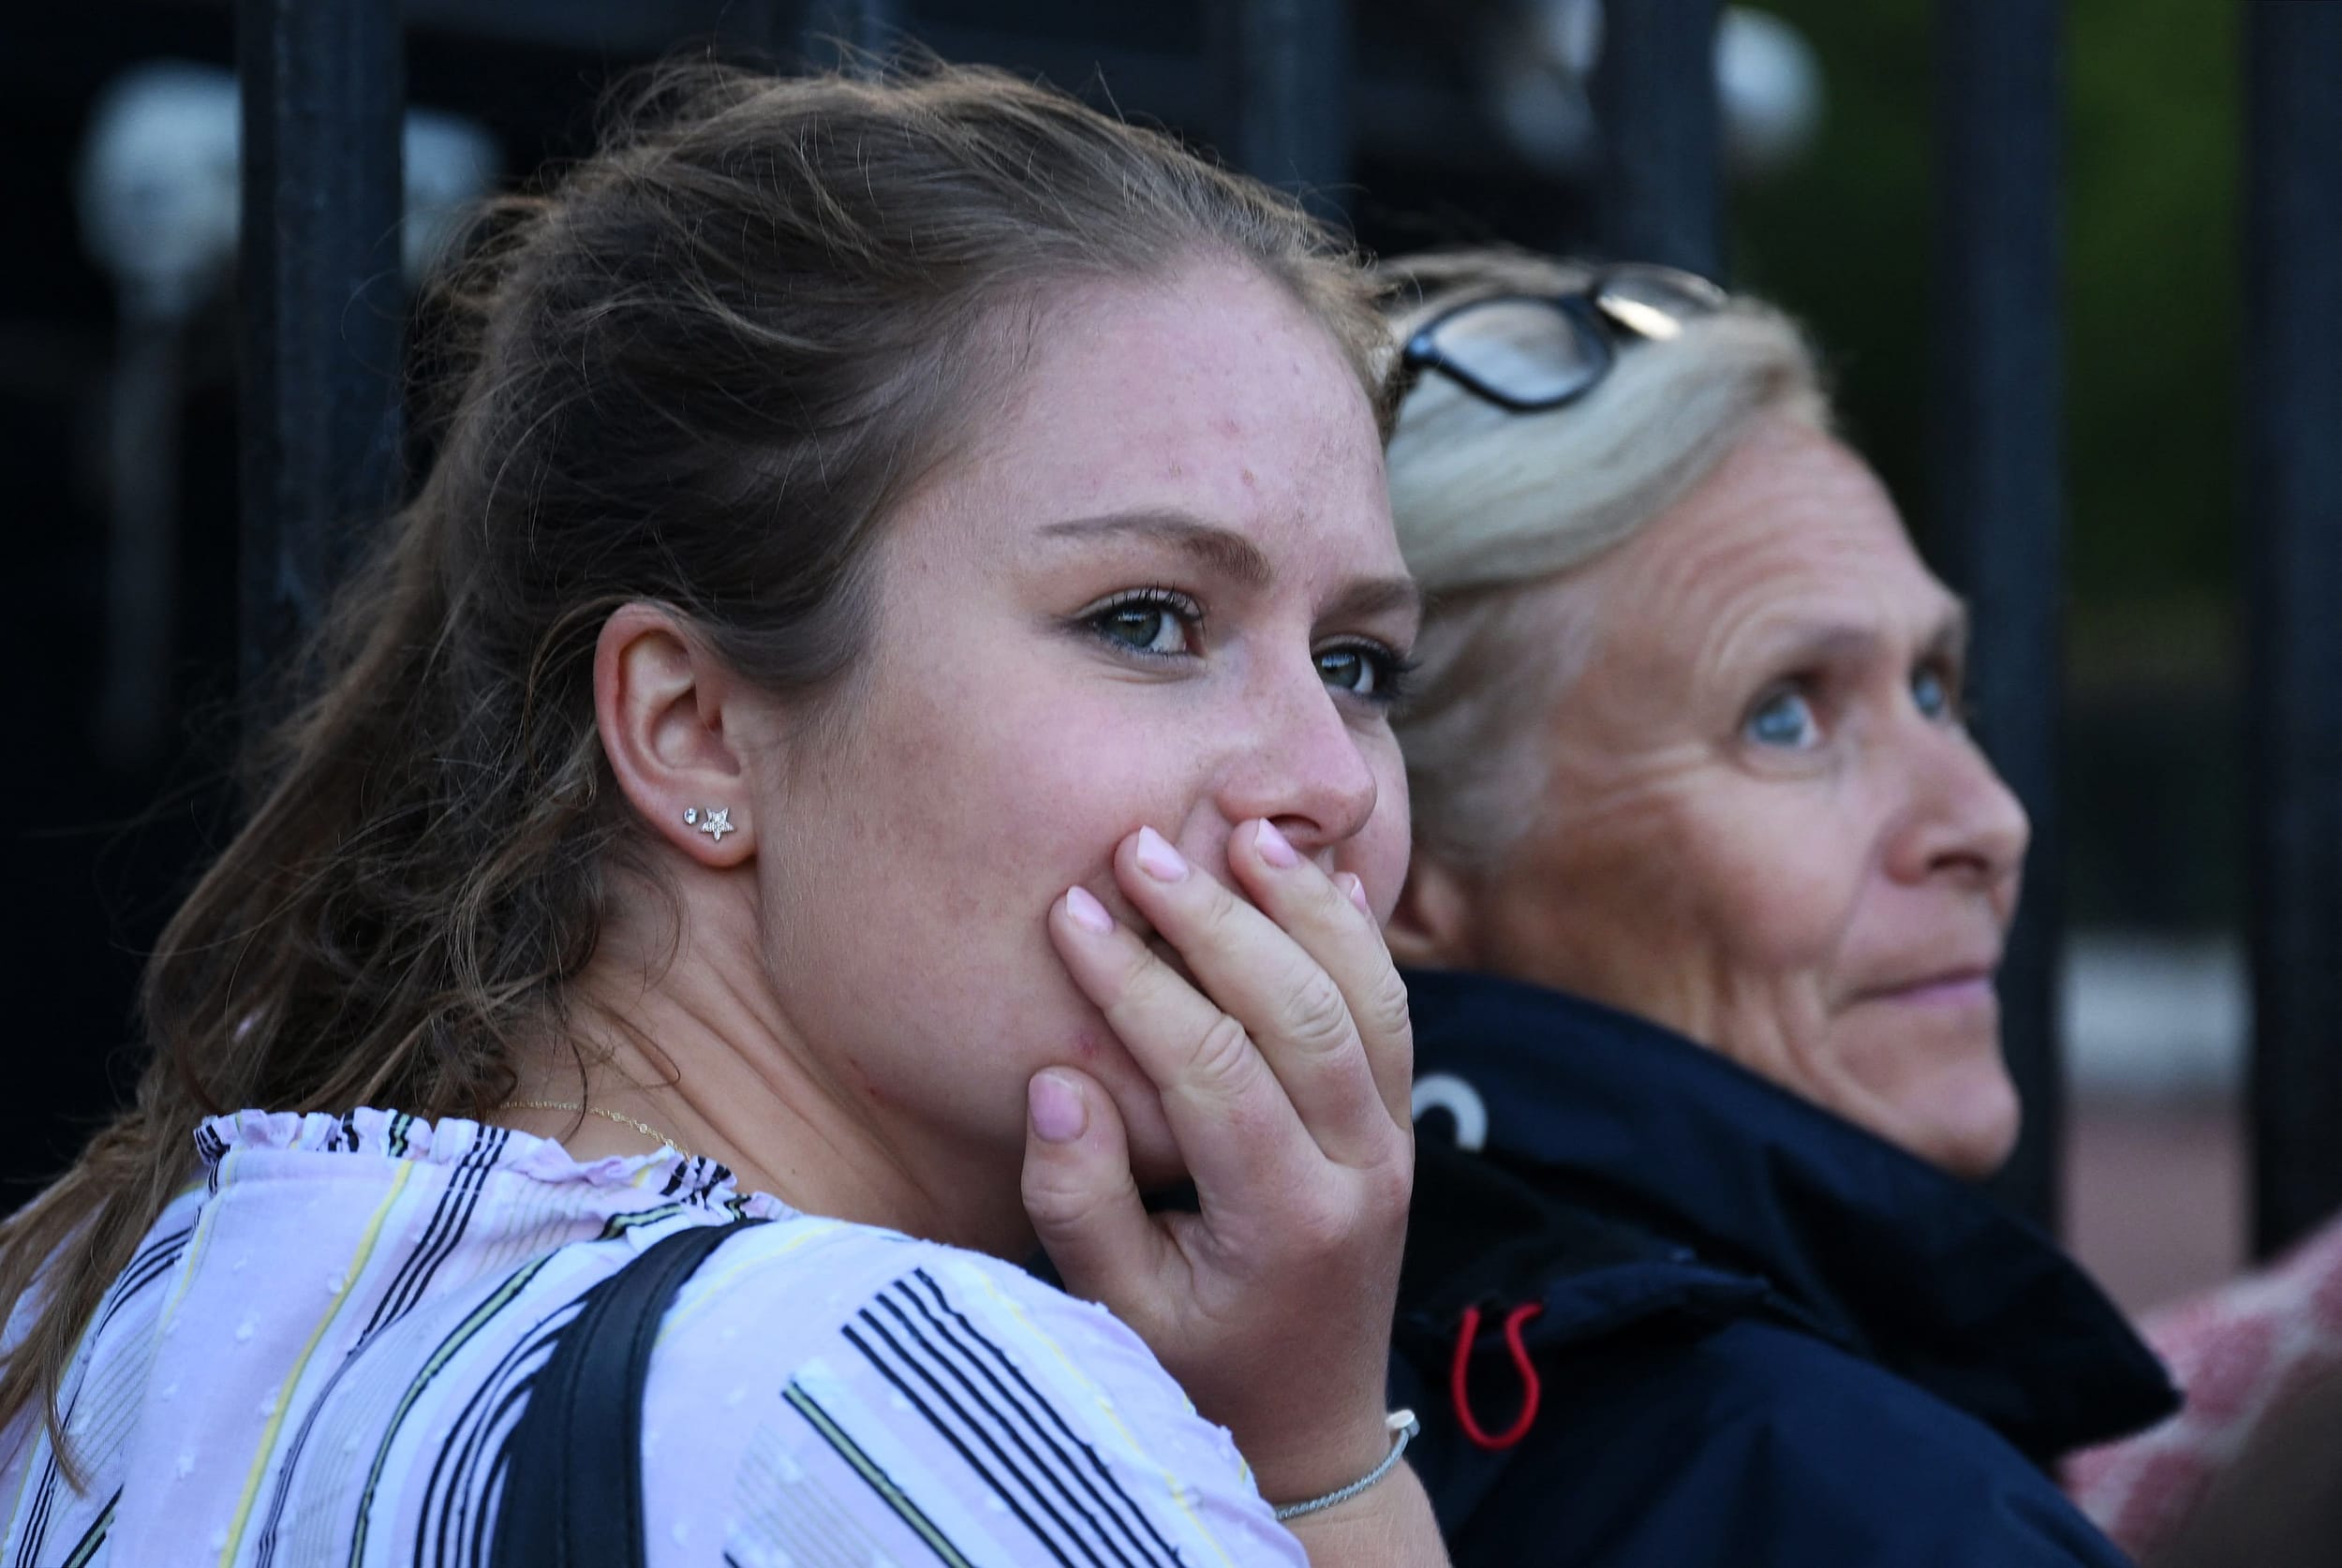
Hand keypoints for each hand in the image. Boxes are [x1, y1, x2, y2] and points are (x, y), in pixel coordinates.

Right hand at [1019, 819, 1415, 1506]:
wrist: (1312, 1426)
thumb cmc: (1197, 1372)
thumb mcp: (1117, 1319)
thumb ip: (1079, 1207)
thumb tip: (1057, 1077)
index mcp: (1288, 1223)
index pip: (1216, 1070)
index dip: (1139, 985)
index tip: (1070, 915)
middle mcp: (1363, 1172)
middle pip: (1304, 1010)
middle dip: (1218, 920)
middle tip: (1140, 848)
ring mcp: (1396, 1143)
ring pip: (1368, 995)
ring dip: (1304, 906)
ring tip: (1239, 832)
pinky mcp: (1402, 1123)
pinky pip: (1395, 1010)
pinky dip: (1359, 935)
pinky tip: (1319, 871)